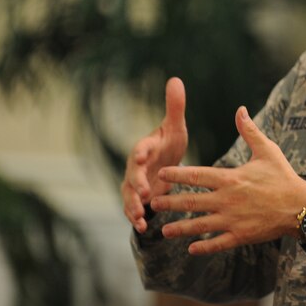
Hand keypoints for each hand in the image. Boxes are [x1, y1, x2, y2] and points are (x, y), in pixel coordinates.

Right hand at [122, 77, 187, 232]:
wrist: (164, 162)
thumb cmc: (169, 142)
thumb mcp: (175, 127)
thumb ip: (174, 107)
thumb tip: (175, 79)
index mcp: (146, 147)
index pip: (141, 147)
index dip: (141, 151)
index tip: (142, 155)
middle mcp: (136, 166)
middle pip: (132, 174)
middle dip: (137, 183)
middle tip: (144, 192)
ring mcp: (135, 183)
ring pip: (129, 194)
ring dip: (133, 205)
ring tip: (140, 216)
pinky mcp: (138, 198)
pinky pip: (133, 208)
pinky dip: (136, 217)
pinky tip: (143, 226)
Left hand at [151, 106, 305, 254]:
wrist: (301, 206)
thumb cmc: (283, 176)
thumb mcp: (267, 150)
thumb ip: (249, 131)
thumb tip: (240, 109)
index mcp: (231, 178)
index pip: (197, 175)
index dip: (177, 174)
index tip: (161, 173)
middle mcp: (227, 200)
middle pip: (192, 202)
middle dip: (171, 202)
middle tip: (153, 203)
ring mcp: (233, 220)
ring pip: (200, 225)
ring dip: (180, 228)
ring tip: (164, 230)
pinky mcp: (241, 235)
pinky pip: (218, 243)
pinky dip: (203, 247)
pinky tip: (190, 249)